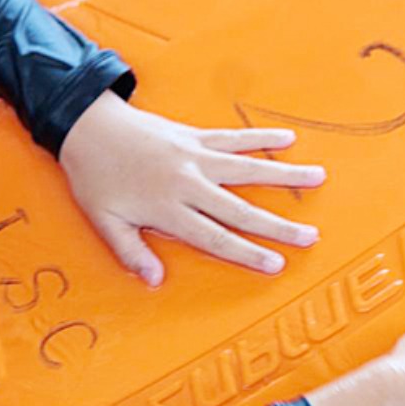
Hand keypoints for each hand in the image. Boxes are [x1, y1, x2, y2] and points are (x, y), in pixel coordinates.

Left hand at [60, 91, 325, 285]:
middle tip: (310, 236)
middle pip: (240, 209)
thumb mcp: (104, 221)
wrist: (86, 124)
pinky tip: (287, 139)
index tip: (276, 264)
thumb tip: (155, 281)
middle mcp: (188, 183)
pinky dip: (260, 138)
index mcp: (167, 208)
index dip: (246, 252)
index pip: (215, 237)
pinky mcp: (195, 136)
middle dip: (278, 225)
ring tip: (318, 177)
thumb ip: (131, 252)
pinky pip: (234, 138)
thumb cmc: (94, 176)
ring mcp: (195, 156)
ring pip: (247, 169)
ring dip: (284, 174)